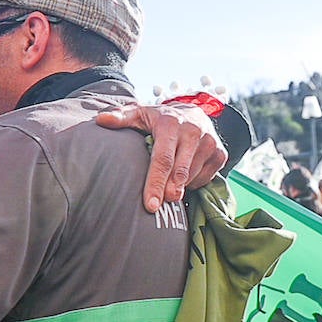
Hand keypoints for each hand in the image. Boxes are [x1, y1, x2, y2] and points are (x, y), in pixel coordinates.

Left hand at [95, 102, 226, 212]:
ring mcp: (210, 142)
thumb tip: (101, 120)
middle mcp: (193, 131)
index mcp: (171, 123)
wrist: (194, 112)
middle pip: (179, 173)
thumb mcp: (140, 114)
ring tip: (166, 186)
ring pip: (192, 178)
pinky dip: (192, 184)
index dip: (155, 183)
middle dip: (167, 193)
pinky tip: (182, 178)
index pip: (163, 159)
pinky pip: (205, 179)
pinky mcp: (221, 153)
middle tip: (156, 208)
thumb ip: (121, 118)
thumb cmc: (159, 119)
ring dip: (178, 188)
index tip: (150, 205)